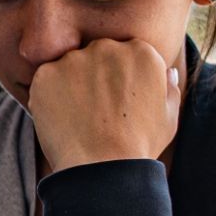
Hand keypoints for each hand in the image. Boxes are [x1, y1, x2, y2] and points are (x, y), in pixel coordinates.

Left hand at [27, 39, 182, 171]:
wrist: (103, 167)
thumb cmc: (140, 145)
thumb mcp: (169, 116)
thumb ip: (168, 88)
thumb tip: (166, 71)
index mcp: (142, 51)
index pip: (126, 52)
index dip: (120, 78)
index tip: (117, 100)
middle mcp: (107, 47)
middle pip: (97, 53)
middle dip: (95, 75)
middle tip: (97, 111)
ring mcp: (74, 59)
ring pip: (70, 65)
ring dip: (72, 84)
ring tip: (80, 118)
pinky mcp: (46, 74)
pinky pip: (46, 80)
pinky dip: (50, 96)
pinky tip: (63, 119)